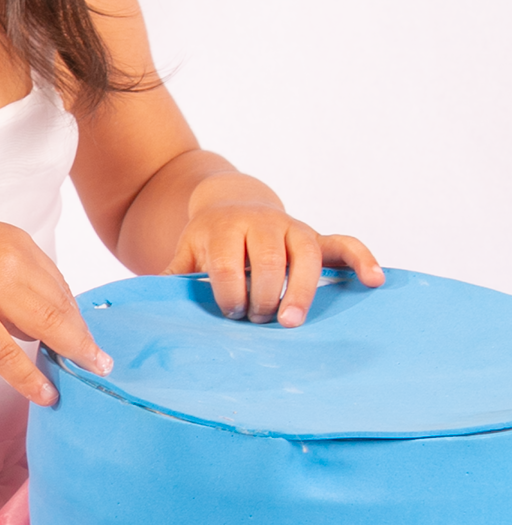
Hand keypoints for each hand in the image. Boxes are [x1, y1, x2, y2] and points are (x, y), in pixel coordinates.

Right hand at [0, 217, 111, 403]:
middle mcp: (9, 259)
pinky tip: (46, 393)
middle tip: (102, 363)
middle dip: (82, 337)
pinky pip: (8, 353)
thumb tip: (45, 323)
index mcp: (16, 241)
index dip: (76, 316)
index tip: (87, 339)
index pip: (58, 283)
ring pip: (45, 325)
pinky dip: (31, 376)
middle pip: (60, 304)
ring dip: (72, 354)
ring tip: (91, 375)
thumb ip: (16, 279)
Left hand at [166, 202, 384, 326]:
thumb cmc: (209, 240)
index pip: (229, 265)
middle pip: (268, 263)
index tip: (229, 313)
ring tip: (291, 321)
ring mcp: (292, 229)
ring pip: (307, 257)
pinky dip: (362, 260)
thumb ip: (173, 274)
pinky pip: (344, 244)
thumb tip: (149, 302)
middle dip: (263, 297)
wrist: (231, 202)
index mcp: (224, 229)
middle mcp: (262, 224)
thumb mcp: (187, 251)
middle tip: (258, 320)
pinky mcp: (315, 236)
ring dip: (301, 291)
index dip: (229, 293)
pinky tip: (376, 280)